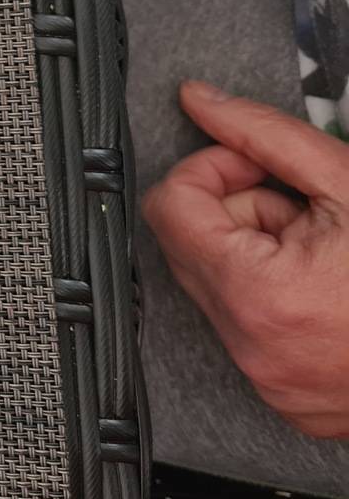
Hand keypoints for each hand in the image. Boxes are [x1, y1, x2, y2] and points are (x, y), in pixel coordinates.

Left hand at [143, 82, 348, 437]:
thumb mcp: (346, 182)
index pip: (168, 206)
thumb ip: (264, 135)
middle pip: (188, 246)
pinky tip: (327, 292)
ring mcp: (269, 381)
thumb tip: (200, 100)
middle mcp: (253, 349)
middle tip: (303, 210)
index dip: (208, 170)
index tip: (250, 164)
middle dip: (239, 213)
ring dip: (258, 256)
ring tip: (325, 255)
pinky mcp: (286, 399)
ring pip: (217, 288)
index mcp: (260, 295)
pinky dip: (275, 301)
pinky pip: (247, 330)